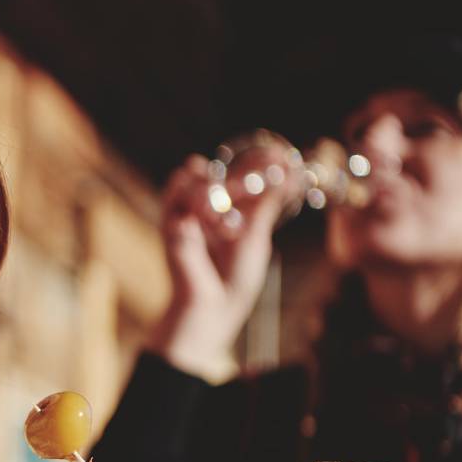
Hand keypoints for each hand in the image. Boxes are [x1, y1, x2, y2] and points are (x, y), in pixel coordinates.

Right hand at [149, 147, 295, 378]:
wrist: (213, 307)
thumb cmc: (236, 277)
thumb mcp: (257, 236)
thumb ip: (267, 205)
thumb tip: (290, 176)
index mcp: (233, 213)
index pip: (242, 178)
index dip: (257, 163)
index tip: (277, 154)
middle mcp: (210, 210)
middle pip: (219, 174)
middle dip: (240, 168)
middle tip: (265, 164)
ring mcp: (189, 216)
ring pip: (191, 179)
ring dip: (210, 181)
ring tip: (227, 196)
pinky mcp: (172, 225)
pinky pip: (174, 196)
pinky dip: (190, 192)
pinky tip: (208, 209)